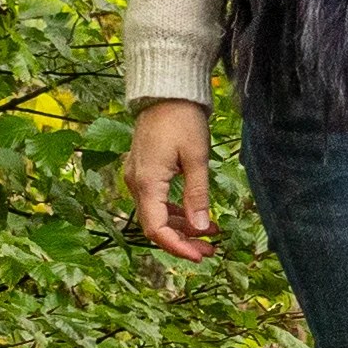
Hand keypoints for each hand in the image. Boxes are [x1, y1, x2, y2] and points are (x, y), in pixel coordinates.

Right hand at [126, 100, 218, 259]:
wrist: (166, 91)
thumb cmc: (182, 119)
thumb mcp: (197, 157)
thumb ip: (197, 195)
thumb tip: (201, 229)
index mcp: (147, 182)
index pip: (156, 228)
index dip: (177, 247)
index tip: (200, 256)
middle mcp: (136, 183)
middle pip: (155, 225)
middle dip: (183, 241)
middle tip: (211, 250)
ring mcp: (137, 176)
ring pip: (156, 214)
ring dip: (181, 228)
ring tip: (210, 235)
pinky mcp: (143, 170)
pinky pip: (156, 201)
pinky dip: (175, 212)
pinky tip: (196, 216)